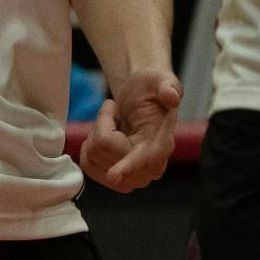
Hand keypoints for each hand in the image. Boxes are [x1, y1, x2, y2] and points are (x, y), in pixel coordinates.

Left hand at [78, 68, 182, 191]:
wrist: (140, 100)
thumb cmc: (151, 88)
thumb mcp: (161, 79)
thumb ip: (168, 87)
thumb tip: (172, 97)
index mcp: (162, 145)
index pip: (144, 158)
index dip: (128, 166)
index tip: (113, 175)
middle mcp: (149, 168)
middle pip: (105, 148)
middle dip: (103, 124)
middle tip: (115, 110)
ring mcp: (133, 177)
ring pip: (93, 157)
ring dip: (95, 134)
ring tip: (113, 124)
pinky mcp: (115, 180)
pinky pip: (87, 164)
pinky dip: (89, 146)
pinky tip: (104, 137)